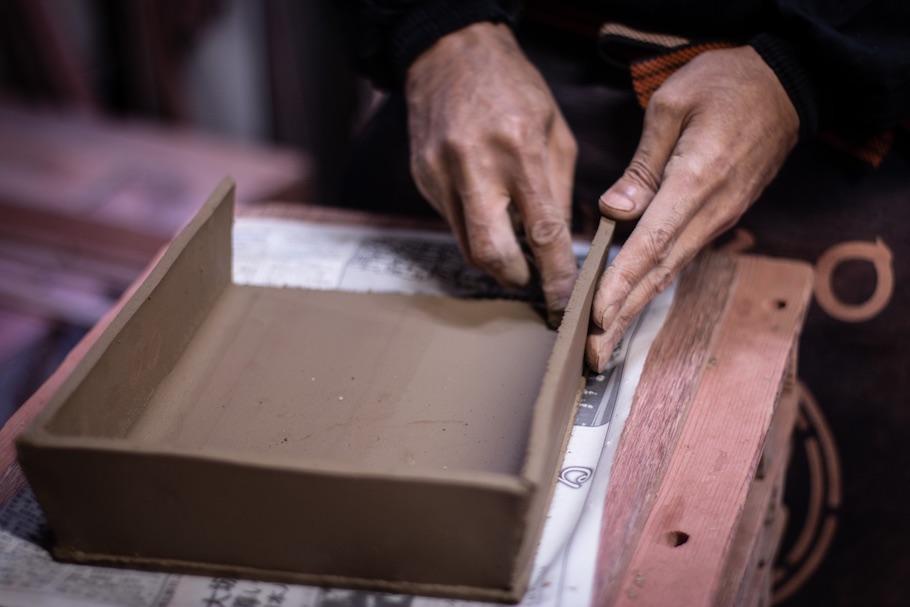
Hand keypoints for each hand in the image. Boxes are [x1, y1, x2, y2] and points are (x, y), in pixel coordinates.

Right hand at [406, 22, 578, 319]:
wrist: (451, 53)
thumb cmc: (513, 87)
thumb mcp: (555, 130)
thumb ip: (558, 189)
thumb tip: (560, 243)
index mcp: (518, 148)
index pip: (541, 230)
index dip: (555, 274)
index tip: (563, 301)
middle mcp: (474, 164)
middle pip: (490, 252)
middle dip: (514, 277)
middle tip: (531, 278)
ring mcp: (440, 173)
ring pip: (465, 244)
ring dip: (494, 255)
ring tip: (513, 244)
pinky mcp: (422, 178)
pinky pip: (451, 221)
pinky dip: (474, 226)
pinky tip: (485, 205)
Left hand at [586, 46, 799, 370]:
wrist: (786, 84)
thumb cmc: (725, 84)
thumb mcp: (673, 104)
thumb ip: (643, 163)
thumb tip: (614, 209)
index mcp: (695, 181)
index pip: (651, 244)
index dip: (621, 283)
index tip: (595, 317)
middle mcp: (710, 210)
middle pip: (660, 273)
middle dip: (623, 317)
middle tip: (592, 355)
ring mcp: (718, 218)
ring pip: (670, 271)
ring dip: (636, 309)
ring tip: (605, 343)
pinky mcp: (718, 217)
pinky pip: (679, 256)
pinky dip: (652, 284)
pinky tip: (630, 302)